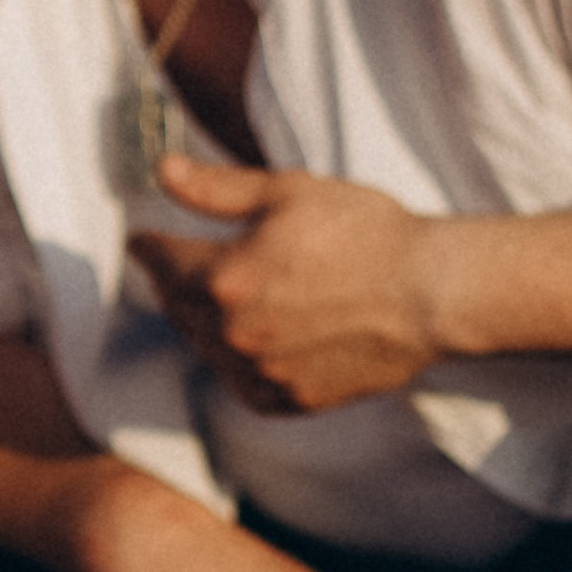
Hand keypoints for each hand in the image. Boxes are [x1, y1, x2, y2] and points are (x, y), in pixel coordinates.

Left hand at [130, 161, 444, 412]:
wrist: (432, 293)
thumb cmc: (367, 232)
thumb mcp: (290, 192)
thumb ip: (218, 189)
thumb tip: (163, 171)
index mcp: (224, 279)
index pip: (162, 262)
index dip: (148, 247)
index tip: (139, 240)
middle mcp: (234, 334)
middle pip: (179, 307)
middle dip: (176, 282)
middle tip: (178, 265)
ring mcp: (260, 374)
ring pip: (207, 348)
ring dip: (205, 323)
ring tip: (223, 300)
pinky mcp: (288, 400)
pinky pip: (242, 382)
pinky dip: (238, 361)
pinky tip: (255, 338)